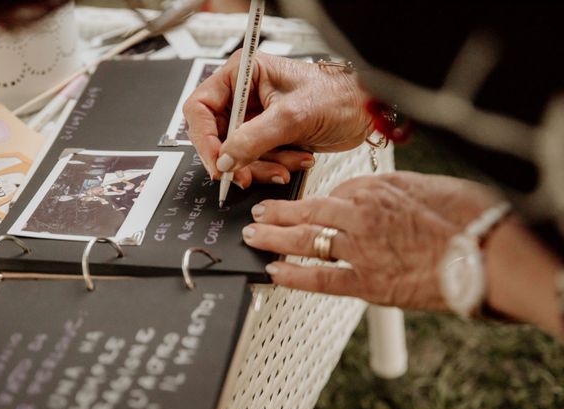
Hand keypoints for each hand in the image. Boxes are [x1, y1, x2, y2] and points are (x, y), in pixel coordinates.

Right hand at [183, 51, 371, 188]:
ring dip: (260, 166)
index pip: (200, 108)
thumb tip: (224, 160)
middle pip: (217, 137)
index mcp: (241, 75)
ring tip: (287, 165)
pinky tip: (296, 161)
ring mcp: (255, 119)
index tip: (217, 163)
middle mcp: (243, 96)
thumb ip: (253, 140)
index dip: (205, 139)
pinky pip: (255, 161)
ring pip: (236, 154)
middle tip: (245, 176)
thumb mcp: (291, 117)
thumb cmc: (337, 96)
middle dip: (236, 159)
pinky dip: (273, 167)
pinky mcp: (267, 138)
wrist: (365, 113)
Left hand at [241, 172, 500, 309]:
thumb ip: (397, 192)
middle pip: (307, 211)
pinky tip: (273, 273)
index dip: (313, 199)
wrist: (489, 253)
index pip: (333, 190)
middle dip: (278, 213)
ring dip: (273, 239)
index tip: (302, 203)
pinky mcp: (366, 281)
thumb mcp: (430, 187)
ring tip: (253, 237)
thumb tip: (386, 198)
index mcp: (376, 187)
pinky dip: (293, 277)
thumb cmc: (469, 217)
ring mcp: (359, 247)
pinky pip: (319, 278)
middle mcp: (359, 213)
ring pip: (304, 240)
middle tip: (258, 213)